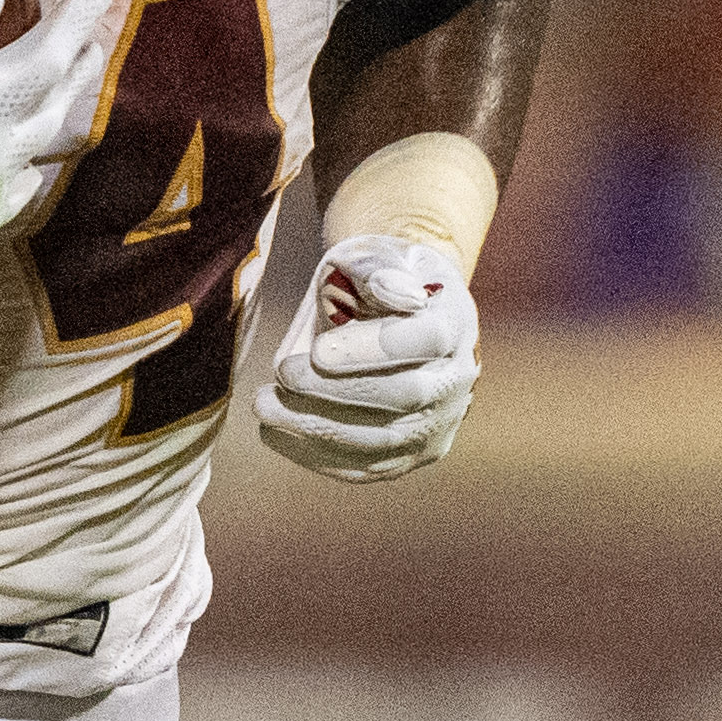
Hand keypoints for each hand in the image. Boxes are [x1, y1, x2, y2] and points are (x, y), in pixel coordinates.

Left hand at [253, 230, 478, 478]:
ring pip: (383, 441)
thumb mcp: (374, 253)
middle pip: (406, 395)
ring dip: (317, 427)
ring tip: (264, 405)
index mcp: (454, 321)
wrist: (393, 311)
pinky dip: (317, 455)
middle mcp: (457, 379)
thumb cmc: (375, 277)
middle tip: (281, 373)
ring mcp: (438, 423)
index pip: (427, 341)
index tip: (316, 351)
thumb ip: (379, 267)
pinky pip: (367, 467)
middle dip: (335, 390)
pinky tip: (276, 432)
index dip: (373, 350)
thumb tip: (395, 293)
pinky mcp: (411, 455)